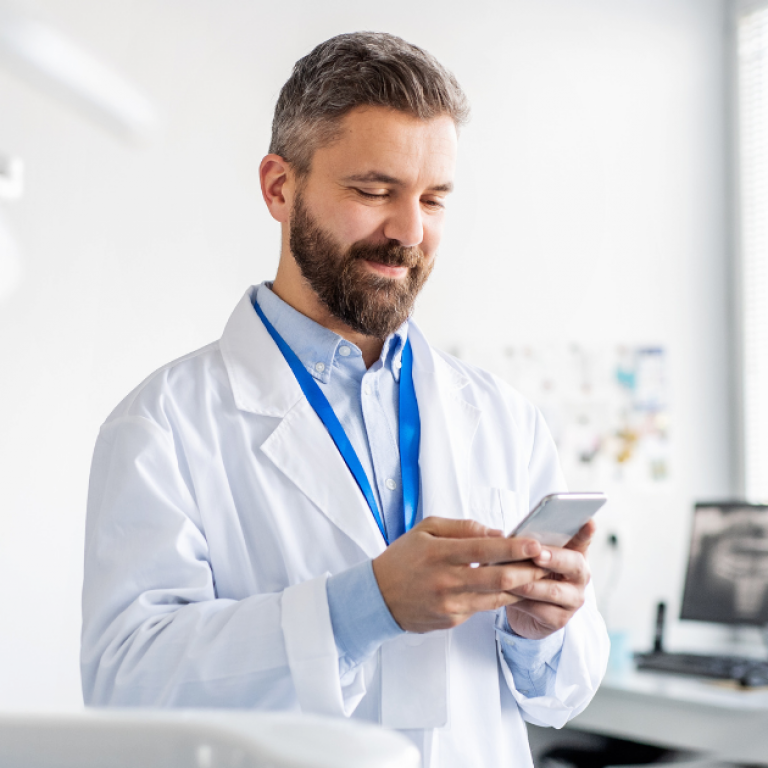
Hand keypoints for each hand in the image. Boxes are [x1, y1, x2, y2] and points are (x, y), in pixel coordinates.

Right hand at [372, 516, 547, 633]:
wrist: (377, 597)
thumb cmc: (403, 558)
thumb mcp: (425, 530)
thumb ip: (462, 528)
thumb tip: (495, 533)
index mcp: (439, 553)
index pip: (483, 549)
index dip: (513, 548)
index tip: (534, 543)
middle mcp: (446, 581)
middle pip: (497, 579)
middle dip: (527, 571)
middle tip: (547, 563)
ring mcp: (450, 605)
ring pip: (496, 597)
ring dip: (520, 588)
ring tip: (537, 576)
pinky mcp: (452, 621)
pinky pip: (482, 607)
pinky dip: (499, 598)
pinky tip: (512, 589)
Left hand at [505, 519, 594, 639]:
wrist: (524, 609)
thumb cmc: (527, 572)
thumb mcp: (528, 555)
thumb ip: (527, 545)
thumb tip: (509, 537)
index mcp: (574, 553)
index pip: (582, 539)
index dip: (586, 531)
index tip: (588, 521)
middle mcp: (580, 576)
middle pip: (574, 563)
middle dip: (554, 558)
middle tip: (537, 554)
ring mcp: (573, 599)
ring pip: (553, 590)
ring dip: (529, 583)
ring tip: (509, 577)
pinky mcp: (560, 619)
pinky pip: (540, 610)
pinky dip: (521, 601)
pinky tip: (507, 595)